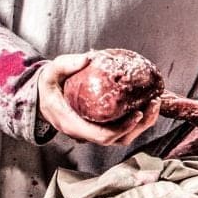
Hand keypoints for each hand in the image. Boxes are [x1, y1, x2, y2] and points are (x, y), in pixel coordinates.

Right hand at [38, 52, 162, 145]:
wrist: (41, 97)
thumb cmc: (47, 86)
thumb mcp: (51, 72)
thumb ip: (67, 64)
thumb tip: (89, 58)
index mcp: (72, 124)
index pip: (102, 136)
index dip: (123, 128)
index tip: (137, 113)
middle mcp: (85, 133)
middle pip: (118, 139)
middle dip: (140, 125)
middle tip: (154, 104)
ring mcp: (93, 132)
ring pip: (123, 138)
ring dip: (143, 125)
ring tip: (155, 104)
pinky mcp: (100, 127)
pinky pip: (122, 131)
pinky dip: (137, 122)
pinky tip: (147, 106)